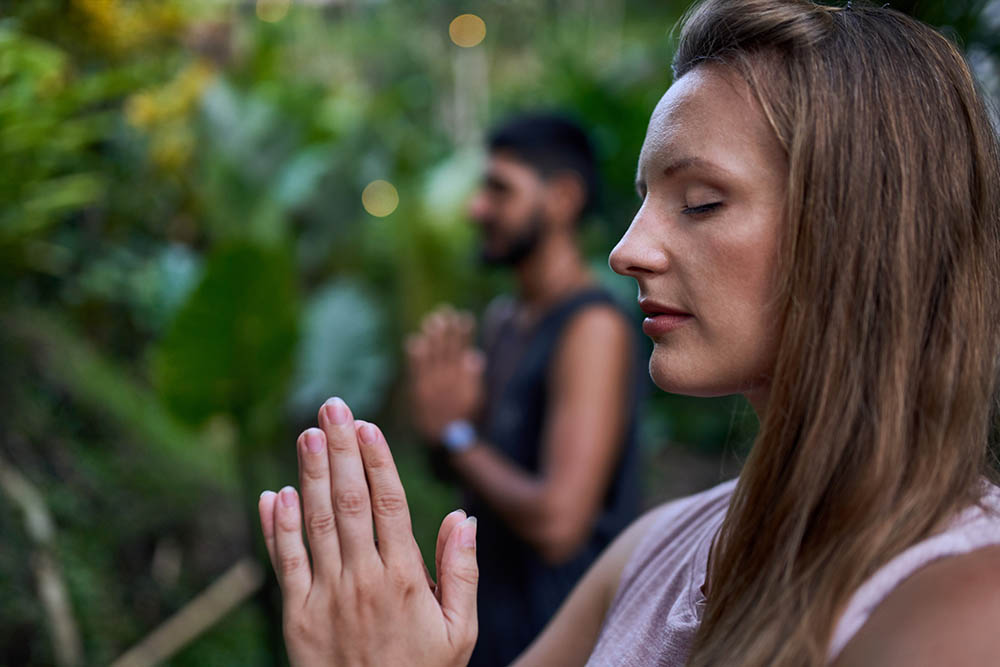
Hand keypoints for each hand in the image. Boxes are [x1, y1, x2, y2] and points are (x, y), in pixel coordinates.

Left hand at [258, 397, 478, 666]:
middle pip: (350, 502)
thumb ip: (462, 571)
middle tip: (332, 407)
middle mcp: (362, 580)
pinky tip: (275, 494)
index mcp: (405, 579)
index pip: (389, 505)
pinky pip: (285, 564)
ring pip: (316, 523)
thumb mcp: (460, 630)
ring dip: (310, 476)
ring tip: (306, 434)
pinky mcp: (296, 617)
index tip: (367, 425)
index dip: (377, 461)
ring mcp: (325, 597)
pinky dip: (277, 528)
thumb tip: (463, 515)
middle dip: (340, 450)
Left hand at [407, 306, 484, 442]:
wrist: (448, 439)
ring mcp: (432, 384)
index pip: (463, 349)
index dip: (464, 333)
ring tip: (432, 321)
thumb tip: (474, 355)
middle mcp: (448, 378)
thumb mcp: (477, 398)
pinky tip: (414, 341)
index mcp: (463, 377)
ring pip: (432, 356)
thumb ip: (474, 377)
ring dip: (432, 338)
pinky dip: (415, 356)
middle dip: (447, 330)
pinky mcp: (419, 391)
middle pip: (447, 349)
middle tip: (445, 312)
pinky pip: (416, 369)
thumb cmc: (466, 418)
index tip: (464, 317)